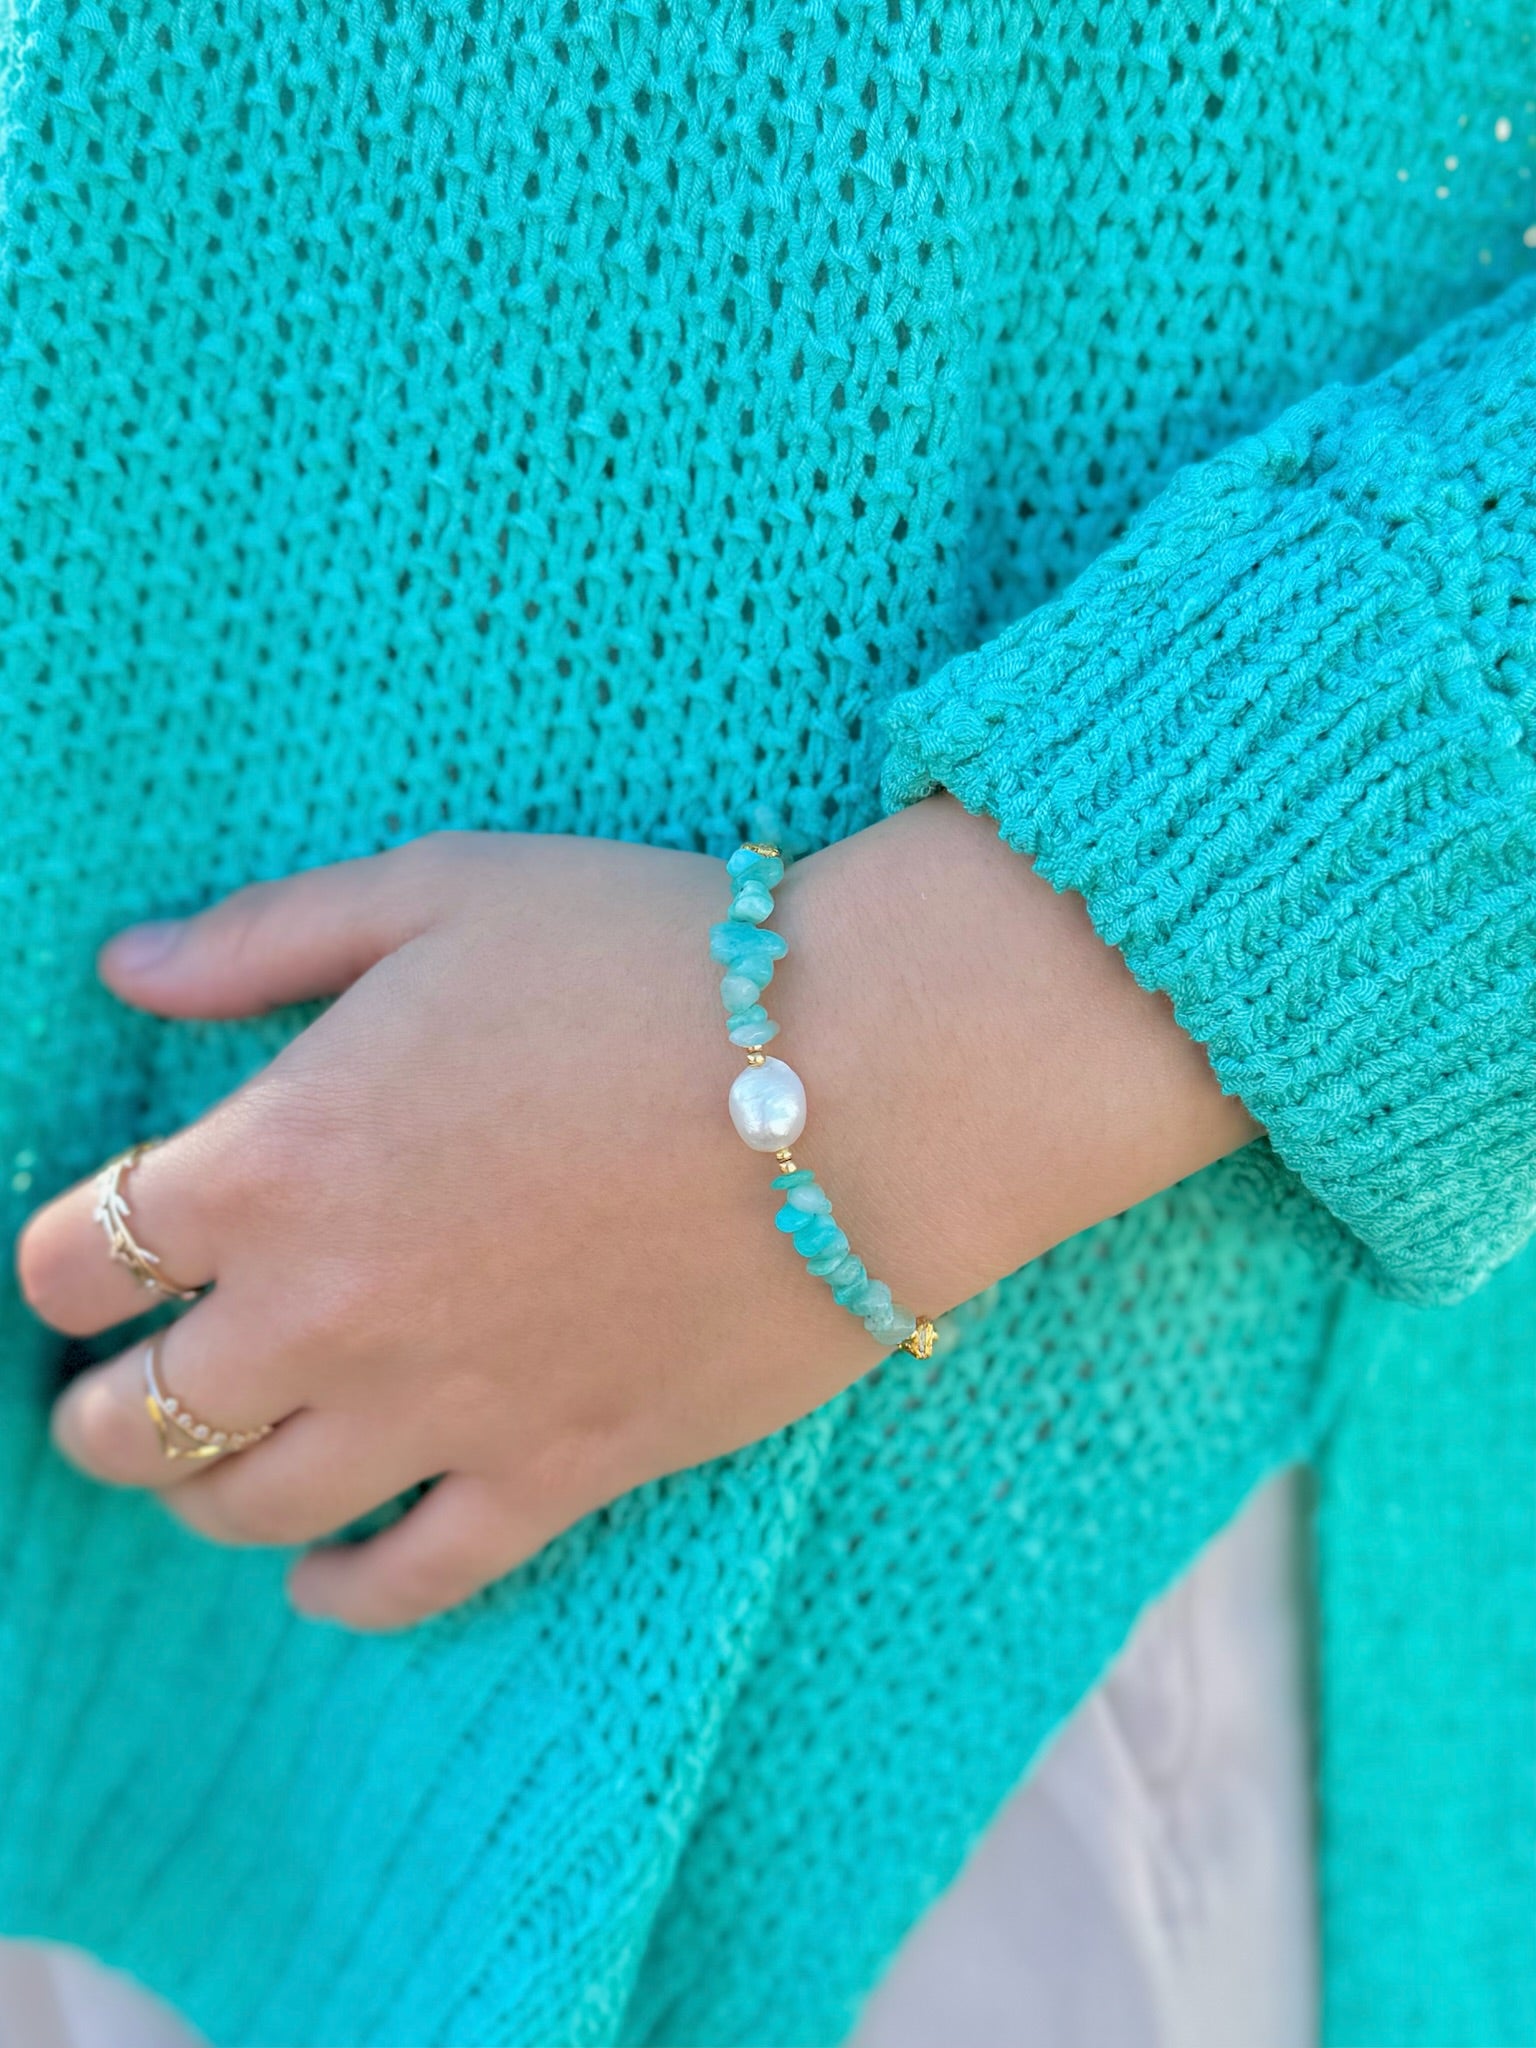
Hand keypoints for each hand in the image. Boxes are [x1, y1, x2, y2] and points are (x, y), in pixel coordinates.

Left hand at [16, 802, 1259, 1628]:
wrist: (863, 1079)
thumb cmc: (650, 958)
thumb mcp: (439, 892)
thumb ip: (263, 937)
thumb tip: (124, 970)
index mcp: (274, 1158)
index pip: (73, 1254)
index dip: (54, 1257)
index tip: (81, 1252)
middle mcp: (326, 1310)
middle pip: (134, 1418)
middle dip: (96, 1408)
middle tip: (114, 1389)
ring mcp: (440, 1410)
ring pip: (246, 1511)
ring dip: (195, 1497)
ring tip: (206, 1466)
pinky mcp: (557, 1473)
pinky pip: (408, 1580)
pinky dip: (341, 1591)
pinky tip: (325, 1571)